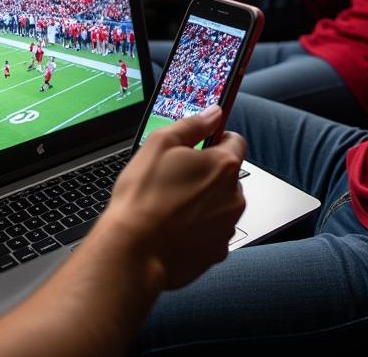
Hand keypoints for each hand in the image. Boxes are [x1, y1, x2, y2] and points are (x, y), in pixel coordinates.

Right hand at [103, 106, 245, 290]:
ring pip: (220, 204)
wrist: (131, 253)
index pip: (236, 141)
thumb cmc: (143, 199)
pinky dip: (199, 229)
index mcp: (223, 166)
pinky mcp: (216, 252)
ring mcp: (227, 227)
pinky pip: (212, 232)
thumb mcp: (160, 144)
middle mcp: (233, 197)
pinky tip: (175, 228)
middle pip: (227, 176)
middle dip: (207, 174)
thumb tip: (213, 113)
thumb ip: (193, 125)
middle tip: (176, 178)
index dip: (216, 139)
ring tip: (171, 206)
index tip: (200, 145)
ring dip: (204, 202)